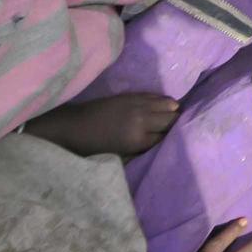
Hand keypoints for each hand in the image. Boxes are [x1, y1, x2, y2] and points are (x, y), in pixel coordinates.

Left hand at [23, 92, 178, 157]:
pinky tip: (167, 104)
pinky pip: (156, 96)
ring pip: (167, 105)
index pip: (167, 138)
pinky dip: (163, 101)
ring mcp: (137, 105)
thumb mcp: (120, 155)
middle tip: (179, 128)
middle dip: (176, 124)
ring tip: (175, 115)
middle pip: (171, 120)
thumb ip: (142, 149)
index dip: (172, 139)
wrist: (73, 127)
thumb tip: (160, 143)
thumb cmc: (93, 148)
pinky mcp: (132, 95)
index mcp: (138, 140)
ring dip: (172, 110)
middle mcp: (142, 121)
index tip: (177, 140)